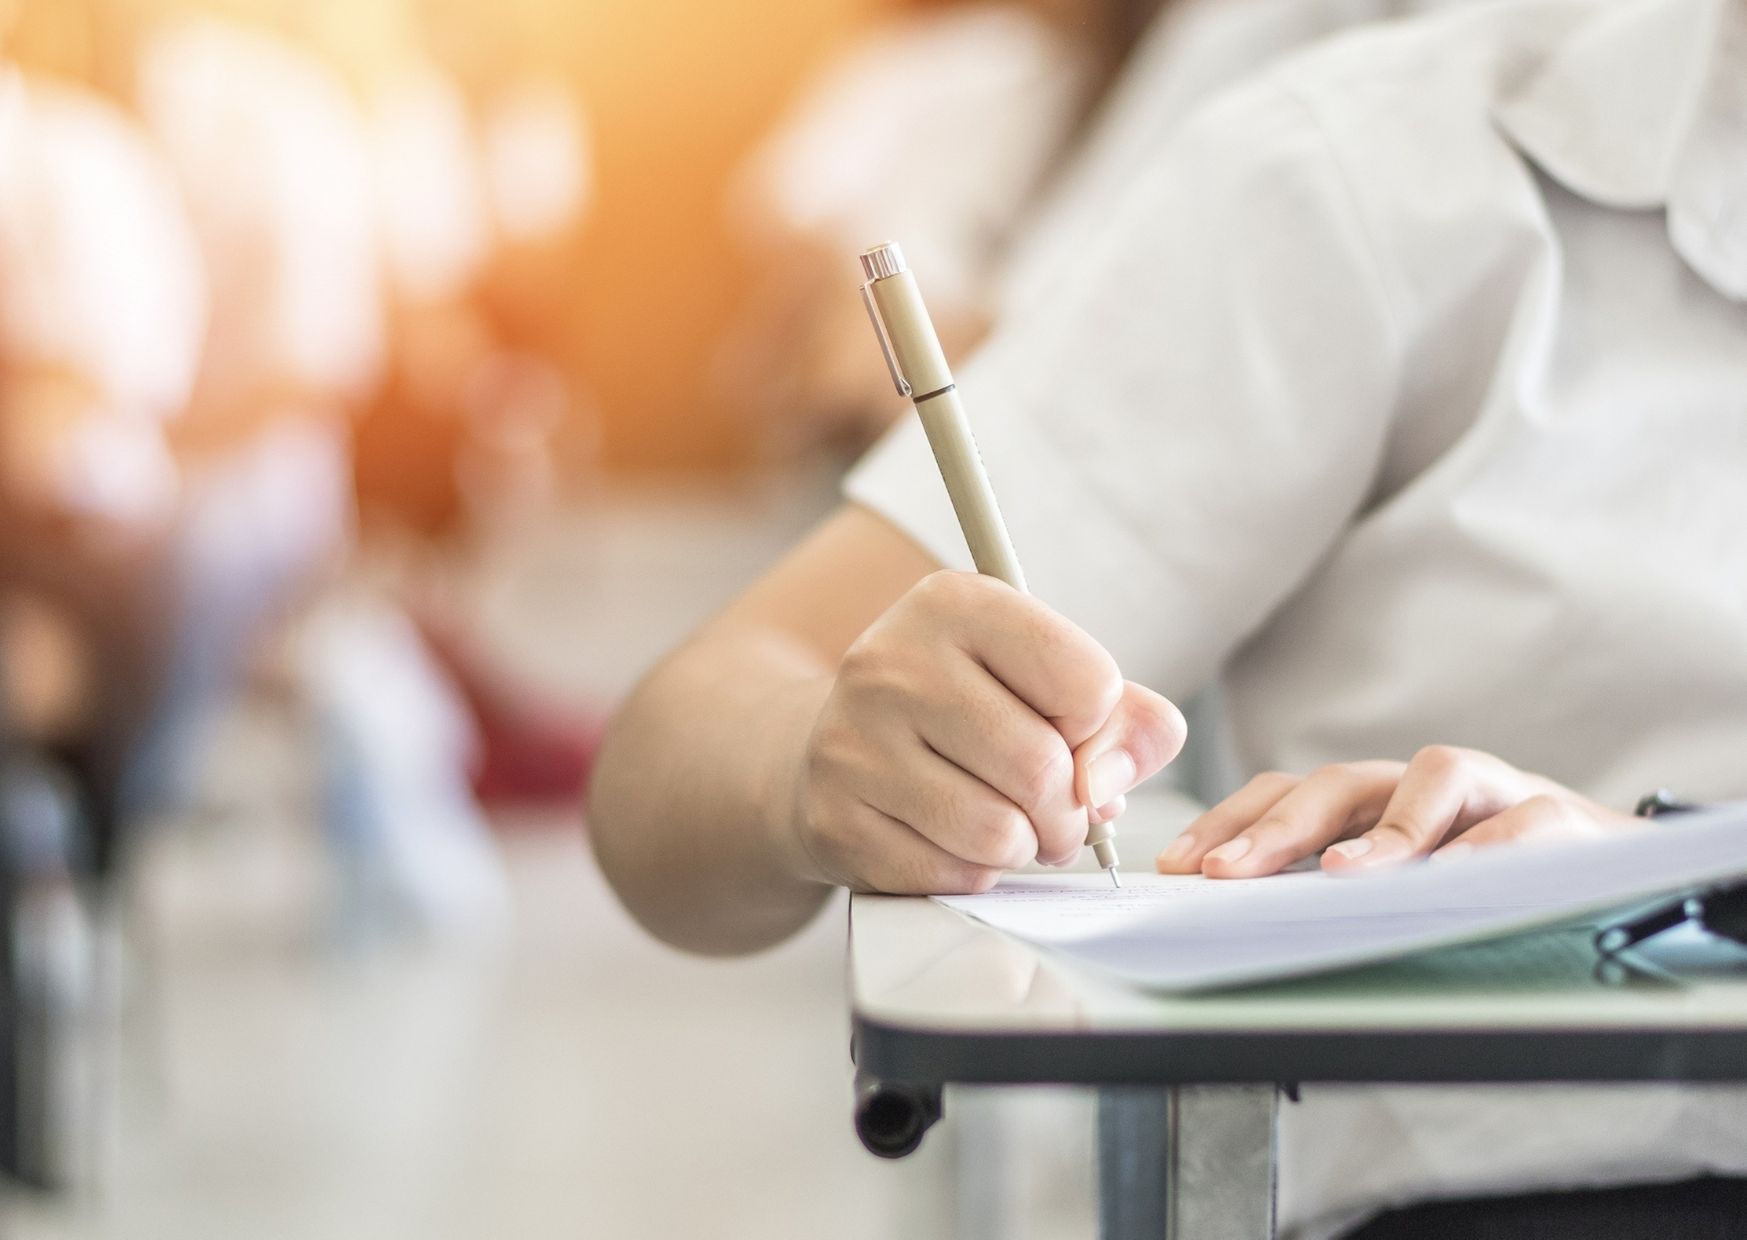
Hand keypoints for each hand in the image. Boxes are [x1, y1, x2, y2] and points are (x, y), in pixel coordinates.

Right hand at [790, 571, 1185, 893]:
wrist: (837, 745)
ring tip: (1008, 826)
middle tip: (1056, 812)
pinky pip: (951, 875)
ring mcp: (852, 742)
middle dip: (1069, 811)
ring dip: (1024, 846)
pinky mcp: (834, 819)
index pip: (1086, 682)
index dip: (1095, 726)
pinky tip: (952, 841)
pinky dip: (973, 873)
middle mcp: (892, 661)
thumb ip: (1125, 720)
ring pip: (999, 833)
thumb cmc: (964, 710)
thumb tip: (1107, 787)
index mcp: (955, 602)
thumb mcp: (1046, 681)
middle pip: (1043, 768)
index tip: (1065, 729)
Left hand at [1156, 746, 1638, 878]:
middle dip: (1274, 827)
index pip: (1283, 792)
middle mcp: (1418, 782)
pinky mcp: (1557, 815)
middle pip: (1337, 783)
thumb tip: (1235, 919)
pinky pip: (1521, 823)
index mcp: (1370, 797)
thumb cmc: (1479, 874)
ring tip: (1341, 875)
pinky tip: (1457, 879)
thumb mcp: (1396, 881)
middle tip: (1225, 872)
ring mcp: (1488, 791)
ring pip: (1430, 780)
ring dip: (1383, 829)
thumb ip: (1327, 889)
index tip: (1178, 865)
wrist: (1604, 864)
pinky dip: (1488, 848)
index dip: (1228, 821)